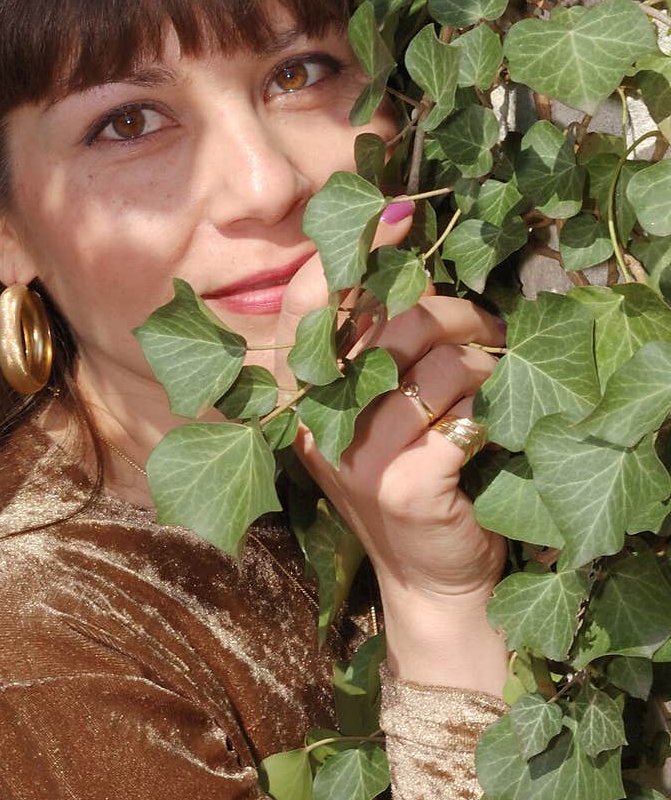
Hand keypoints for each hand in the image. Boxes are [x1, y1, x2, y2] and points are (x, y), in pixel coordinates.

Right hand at [273, 206, 509, 692]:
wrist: (431, 579)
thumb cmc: (407, 478)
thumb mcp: (373, 411)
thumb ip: (374, 348)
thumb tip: (408, 265)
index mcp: (301, 398)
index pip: (308, 308)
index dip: (349, 256)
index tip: (398, 220)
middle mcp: (318, 424)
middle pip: (393, 323)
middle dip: (455, 312)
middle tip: (488, 327)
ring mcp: (358, 458)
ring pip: (438, 364)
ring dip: (485, 360)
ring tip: (498, 375)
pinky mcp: (405, 485)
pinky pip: (464, 414)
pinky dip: (493, 409)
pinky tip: (495, 423)